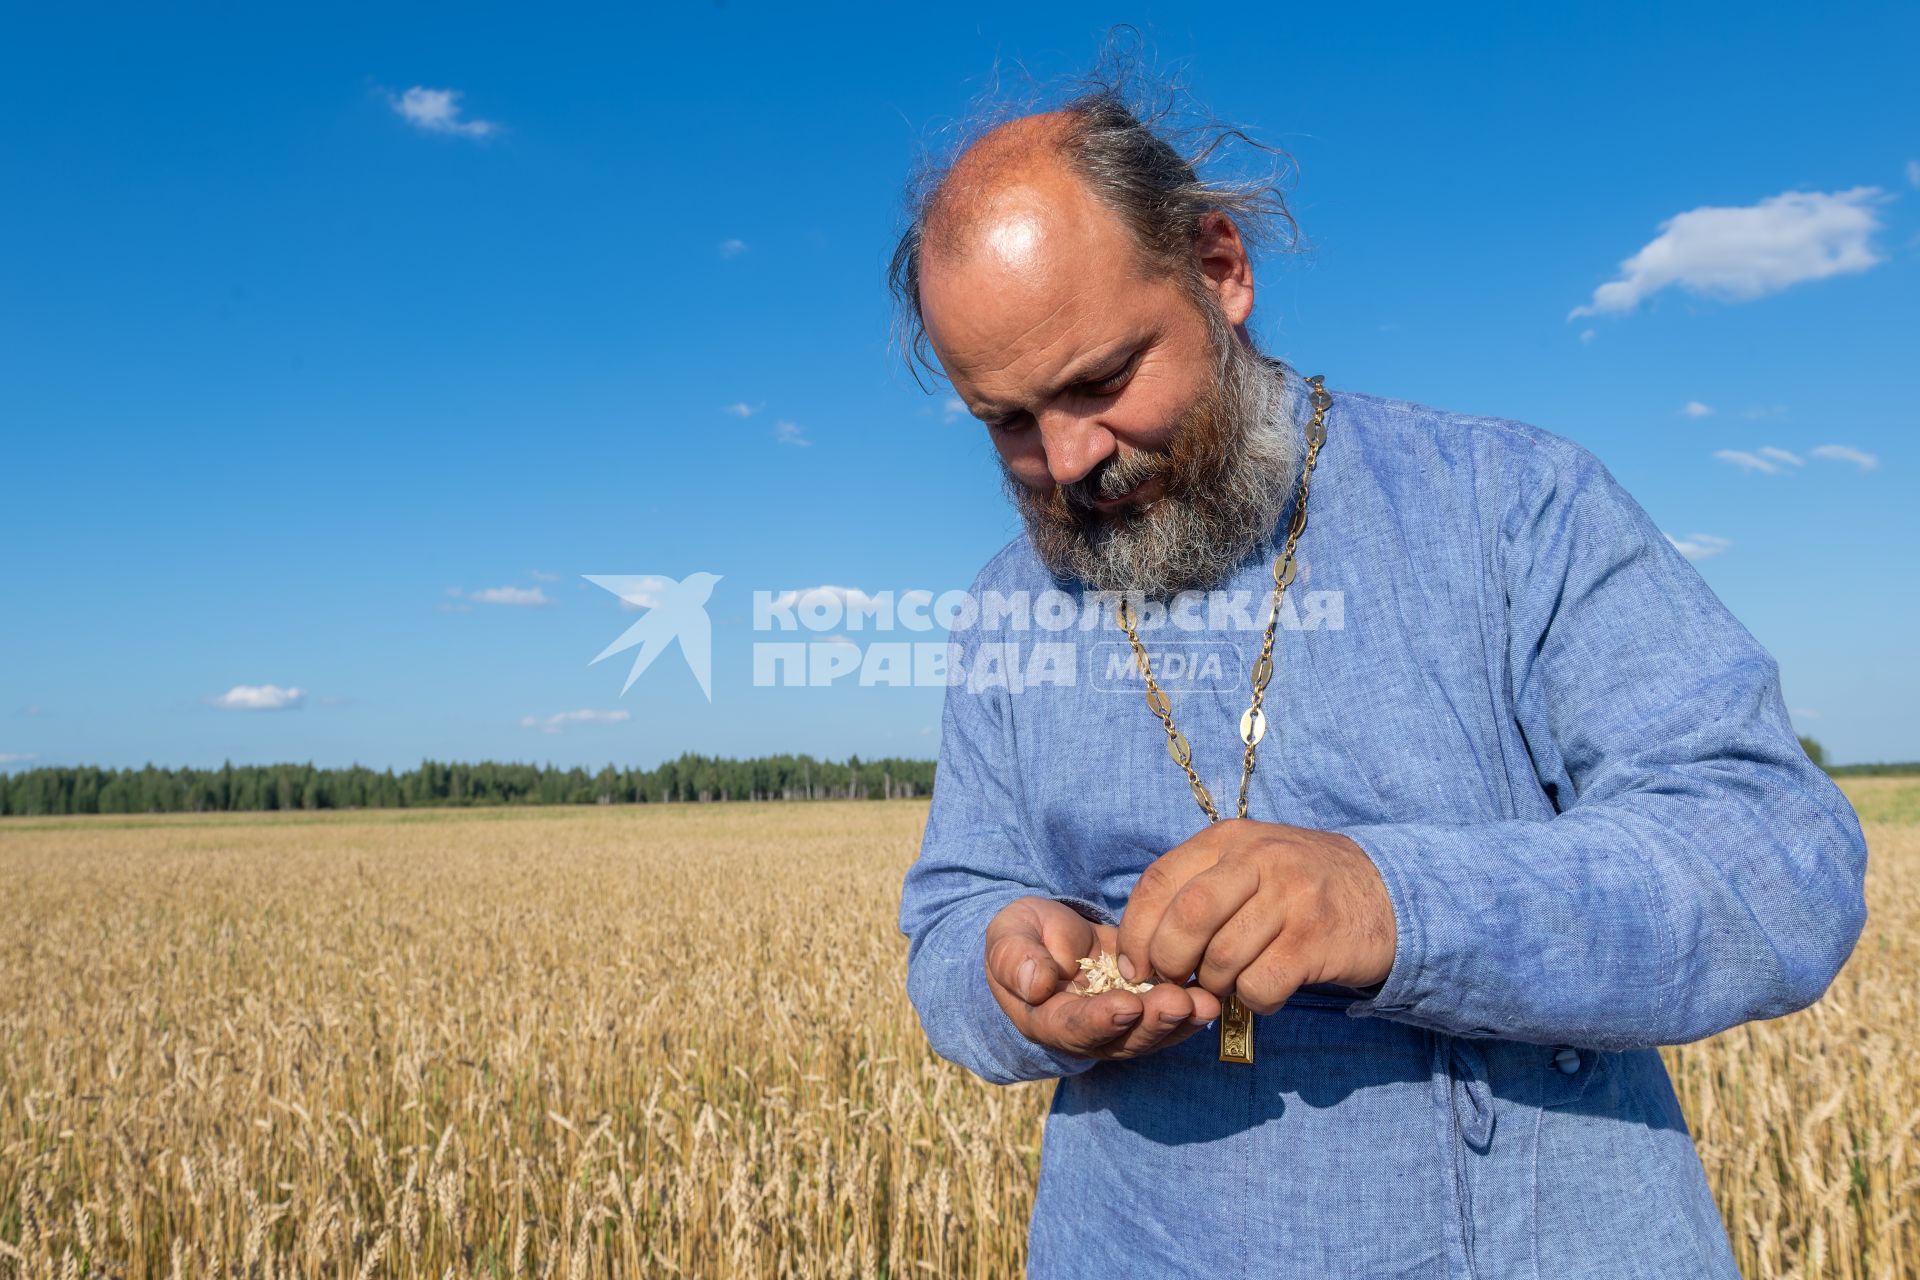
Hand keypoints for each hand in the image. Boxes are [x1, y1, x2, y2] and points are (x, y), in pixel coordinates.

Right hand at [984, 896, 1224, 1060]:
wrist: (1047, 937)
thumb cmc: (1021, 938)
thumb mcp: (1007, 939)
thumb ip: (1015, 960)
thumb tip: (1037, 982)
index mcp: (1047, 1020)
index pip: (1074, 1027)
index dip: (1101, 1020)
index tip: (1126, 1005)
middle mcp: (1089, 1033)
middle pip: (1123, 1039)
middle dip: (1153, 1023)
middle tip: (1178, 1003)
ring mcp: (1121, 1024)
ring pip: (1152, 1033)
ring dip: (1180, 1022)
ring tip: (1205, 1002)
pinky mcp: (1145, 1007)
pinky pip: (1170, 1016)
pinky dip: (1193, 1011)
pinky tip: (1214, 995)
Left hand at [1117, 819, 1396, 1014]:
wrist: (1388, 893)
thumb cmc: (1300, 887)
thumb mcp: (1249, 863)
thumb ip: (1198, 886)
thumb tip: (1141, 942)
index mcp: (1229, 840)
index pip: (1159, 881)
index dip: (1137, 930)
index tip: (1136, 964)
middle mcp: (1259, 859)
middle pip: (1187, 919)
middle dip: (1170, 962)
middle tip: (1178, 982)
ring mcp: (1292, 898)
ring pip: (1222, 958)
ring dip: (1216, 986)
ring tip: (1231, 983)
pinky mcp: (1316, 939)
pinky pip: (1260, 985)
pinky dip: (1254, 1000)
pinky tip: (1266, 991)